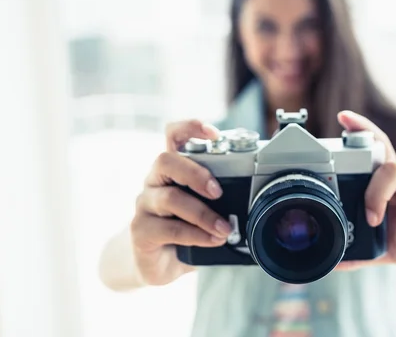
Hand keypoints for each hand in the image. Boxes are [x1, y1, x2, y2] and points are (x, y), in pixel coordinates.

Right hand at [129, 120, 231, 285]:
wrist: (161, 266)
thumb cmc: (188, 230)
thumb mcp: (207, 209)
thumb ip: (221, 199)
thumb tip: (254, 199)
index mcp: (172, 169)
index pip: (173, 136)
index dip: (190, 128)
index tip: (214, 134)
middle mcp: (154, 181)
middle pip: (165, 161)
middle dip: (196, 173)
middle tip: (218, 192)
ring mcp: (144, 205)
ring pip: (170, 198)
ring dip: (203, 214)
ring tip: (225, 229)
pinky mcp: (141, 230)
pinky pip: (169, 228)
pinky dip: (196, 235)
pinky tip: (213, 240)